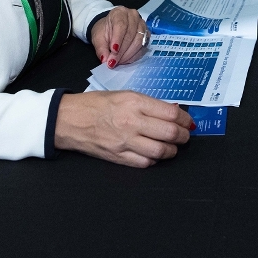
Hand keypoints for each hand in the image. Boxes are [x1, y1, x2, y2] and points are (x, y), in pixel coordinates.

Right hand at [54, 91, 193, 166]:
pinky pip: (145, 162)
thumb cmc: (96, 104)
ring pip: (161, 151)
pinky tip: (154, 154)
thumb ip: (148, 104)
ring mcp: (125, 142)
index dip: (185, 119)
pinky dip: (154, 160)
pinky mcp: (118, 157)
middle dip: (183, 136)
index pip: (171, 113)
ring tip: (172, 147)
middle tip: (185, 135)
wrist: (70, 119)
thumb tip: (172, 112)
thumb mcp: (125, 95)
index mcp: (134, 102)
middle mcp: (132, 122)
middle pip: (170, 133)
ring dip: (172, 150)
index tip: (188, 122)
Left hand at [91, 6, 148, 68]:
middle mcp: (133, 16)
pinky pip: (142, 47)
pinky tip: (125, 60)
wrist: (110, 29)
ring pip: (138, 42)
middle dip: (122, 51)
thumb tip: (105, 59)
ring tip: (118, 62)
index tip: (113, 51)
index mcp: (120, 12)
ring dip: (128, 55)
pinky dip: (133, 56)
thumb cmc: (104, 31)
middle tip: (113, 62)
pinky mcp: (146, 35)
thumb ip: (101, 48)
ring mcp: (142, 25)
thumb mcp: (97, 38)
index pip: (121, 25)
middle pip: (131, 34)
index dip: (118, 39)